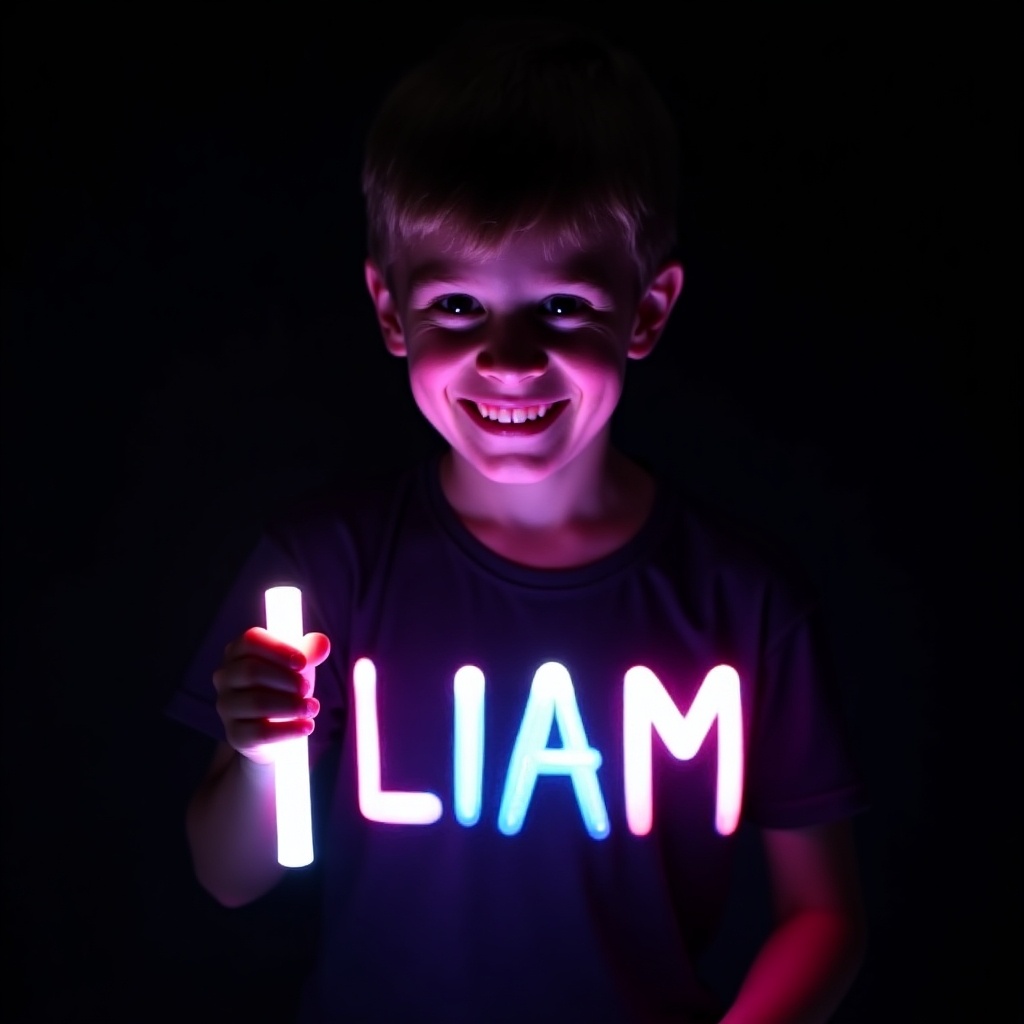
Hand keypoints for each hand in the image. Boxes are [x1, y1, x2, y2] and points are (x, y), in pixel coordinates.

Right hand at [212, 626, 331, 764]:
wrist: (277, 727)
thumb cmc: (285, 685)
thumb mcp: (299, 666)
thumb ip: (310, 652)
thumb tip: (322, 644)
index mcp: (237, 651)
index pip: (250, 641)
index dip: (279, 649)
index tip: (303, 662)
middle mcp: (225, 677)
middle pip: (252, 671)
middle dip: (286, 679)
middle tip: (307, 688)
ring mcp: (226, 707)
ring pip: (257, 702)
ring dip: (291, 705)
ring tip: (313, 708)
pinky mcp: (235, 735)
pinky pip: (260, 732)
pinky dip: (289, 729)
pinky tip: (307, 726)